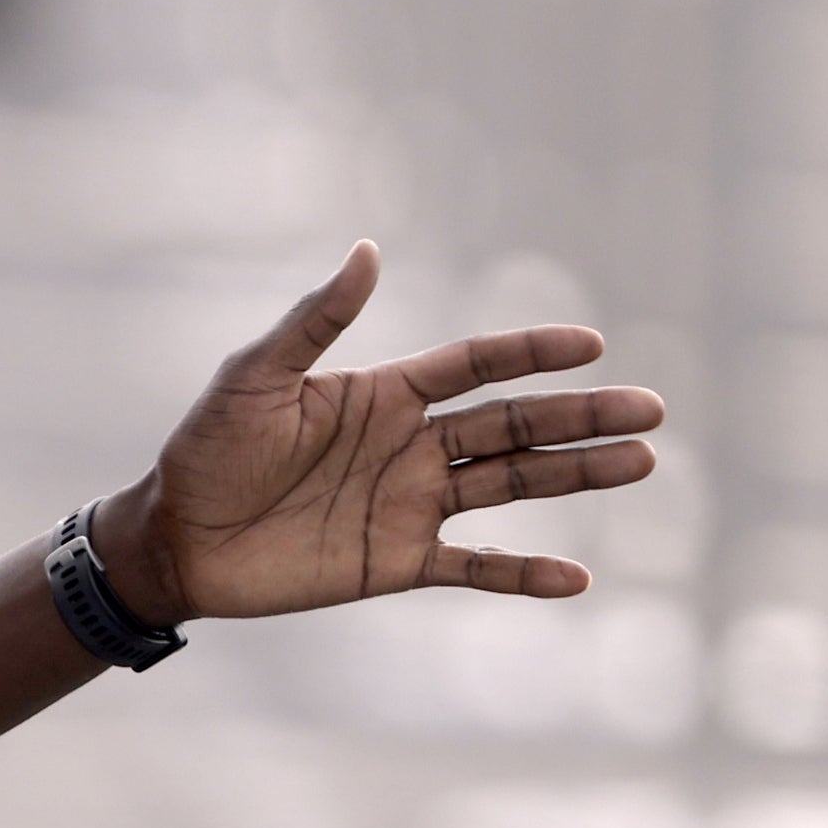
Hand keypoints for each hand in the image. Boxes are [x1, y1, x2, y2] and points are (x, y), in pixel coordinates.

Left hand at [101, 242, 661, 622]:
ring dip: (576, 476)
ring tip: (642, 464)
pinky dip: (523, 574)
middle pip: (514, 424)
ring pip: (511, 485)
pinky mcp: (396, 562)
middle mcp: (412, 444)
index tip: (591, 346)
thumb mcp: (255, 378)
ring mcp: (411, 504)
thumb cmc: (207, 448)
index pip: (476, 365)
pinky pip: (473, 568)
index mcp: (386, 393)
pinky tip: (577, 577)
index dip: (532, 353)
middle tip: (651, 410)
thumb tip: (367, 250)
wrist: (176, 538)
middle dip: (581, 416)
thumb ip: (315, 321)